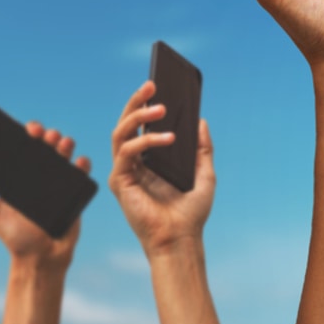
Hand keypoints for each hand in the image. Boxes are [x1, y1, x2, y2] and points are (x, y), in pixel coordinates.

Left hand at [0, 123, 90, 268]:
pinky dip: (83, 164)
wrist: (40, 257)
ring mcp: (59, 182)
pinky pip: (82, 173)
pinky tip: (78, 163)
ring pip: (65, 154)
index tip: (30, 129)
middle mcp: (40, 175)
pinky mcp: (75, 192)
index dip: (29, 132)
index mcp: (20, 175)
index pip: (25, 146)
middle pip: (47, 145)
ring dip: (66, 144)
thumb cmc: (13, 236)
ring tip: (63, 145)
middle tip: (46, 136)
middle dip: (49, 135)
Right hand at [110, 81, 216, 255]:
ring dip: (138, 115)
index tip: (159, 84)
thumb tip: (201, 120)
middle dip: (137, 101)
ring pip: (121, 132)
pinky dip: (145, 140)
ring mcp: (124, 171)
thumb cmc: (191, 212)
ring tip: (161, 106)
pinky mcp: (119, 181)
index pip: (142, 125)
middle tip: (153, 84)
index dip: (146, 104)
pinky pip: (126, 152)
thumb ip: (202, 148)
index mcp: (150, 160)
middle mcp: (134, 163)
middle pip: (127, 123)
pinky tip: (166, 138)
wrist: (182, 240)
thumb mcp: (205, 174)